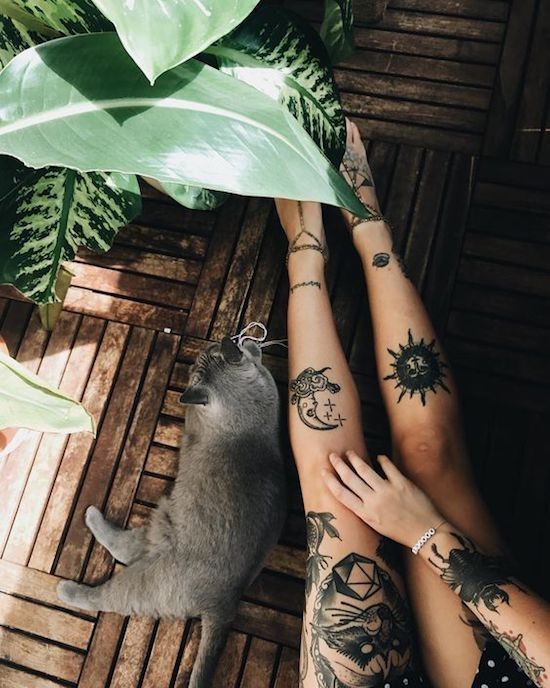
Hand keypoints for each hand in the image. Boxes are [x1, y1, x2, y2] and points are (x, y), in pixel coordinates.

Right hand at [322, 451, 442, 547]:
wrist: (426, 533)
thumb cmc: (400, 530)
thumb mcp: (376, 524)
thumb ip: (364, 508)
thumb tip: (354, 490)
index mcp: (366, 514)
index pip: (341, 494)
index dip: (330, 481)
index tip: (323, 471)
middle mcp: (374, 501)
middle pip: (350, 478)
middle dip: (339, 465)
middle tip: (332, 455)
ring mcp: (387, 491)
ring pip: (365, 469)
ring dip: (355, 459)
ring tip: (350, 453)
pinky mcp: (402, 483)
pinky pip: (387, 466)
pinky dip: (381, 459)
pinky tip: (378, 457)